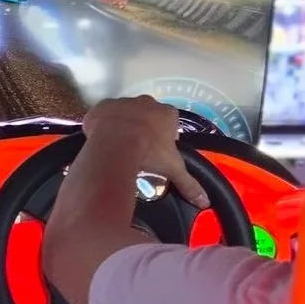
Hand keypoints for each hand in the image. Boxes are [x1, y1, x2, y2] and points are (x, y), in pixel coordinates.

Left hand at [78, 97, 205, 207]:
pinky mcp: (102, 106)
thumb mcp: (172, 168)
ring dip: (121, 126)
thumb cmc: (149, 152)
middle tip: (136, 149)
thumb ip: (189, 183)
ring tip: (116, 146)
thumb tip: (204, 201)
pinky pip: (102, 115)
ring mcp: (122, 102)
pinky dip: (101, 125)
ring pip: (123, 113)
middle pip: (146, 116)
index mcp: (167, 113)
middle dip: (142, 130)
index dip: (162, 139)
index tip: (155, 152)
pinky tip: (100, 139)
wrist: (115, 144)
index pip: (169, 124)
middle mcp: (146, 102)